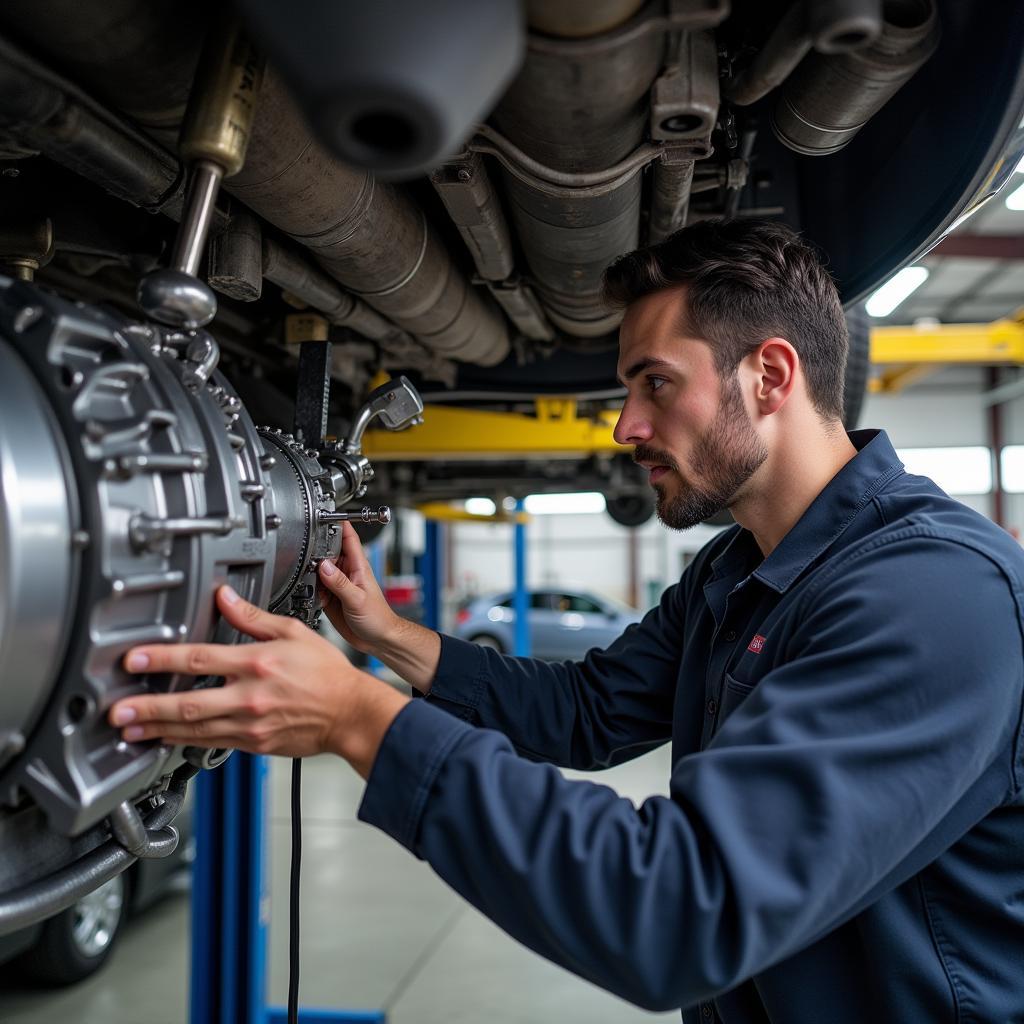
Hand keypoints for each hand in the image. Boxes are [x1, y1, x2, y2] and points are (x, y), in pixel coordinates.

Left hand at [108, 585, 408, 773]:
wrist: (350, 713)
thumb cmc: (327, 673)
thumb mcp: (294, 632)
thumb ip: (253, 617)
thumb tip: (226, 597)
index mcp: (258, 663)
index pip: (199, 659)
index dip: (162, 659)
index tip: (135, 659)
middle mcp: (249, 696)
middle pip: (187, 703)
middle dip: (147, 707)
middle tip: (116, 709)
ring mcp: (250, 724)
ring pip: (193, 729)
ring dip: (157, 729)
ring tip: (130, 729)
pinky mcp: (253, 744)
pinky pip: (211, 743)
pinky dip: (184, 742)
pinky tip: (166, 740)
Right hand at [317, 521, 398, 652]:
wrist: (378, 639)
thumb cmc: (378, 618)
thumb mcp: (357, 598)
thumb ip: (339, 583)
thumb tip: (323, 565)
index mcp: (357, 566)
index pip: (347, 536)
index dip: (337, 522)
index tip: (324, 513)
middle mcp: (346, 571)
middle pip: (326, 551)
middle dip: (314, 550)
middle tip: (303, 554)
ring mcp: (337, 583)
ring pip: (318, 569)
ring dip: (310, 572)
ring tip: (305, 577)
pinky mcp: (330, 597)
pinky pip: (315, 587)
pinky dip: (309, 589)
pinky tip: (310, 594)